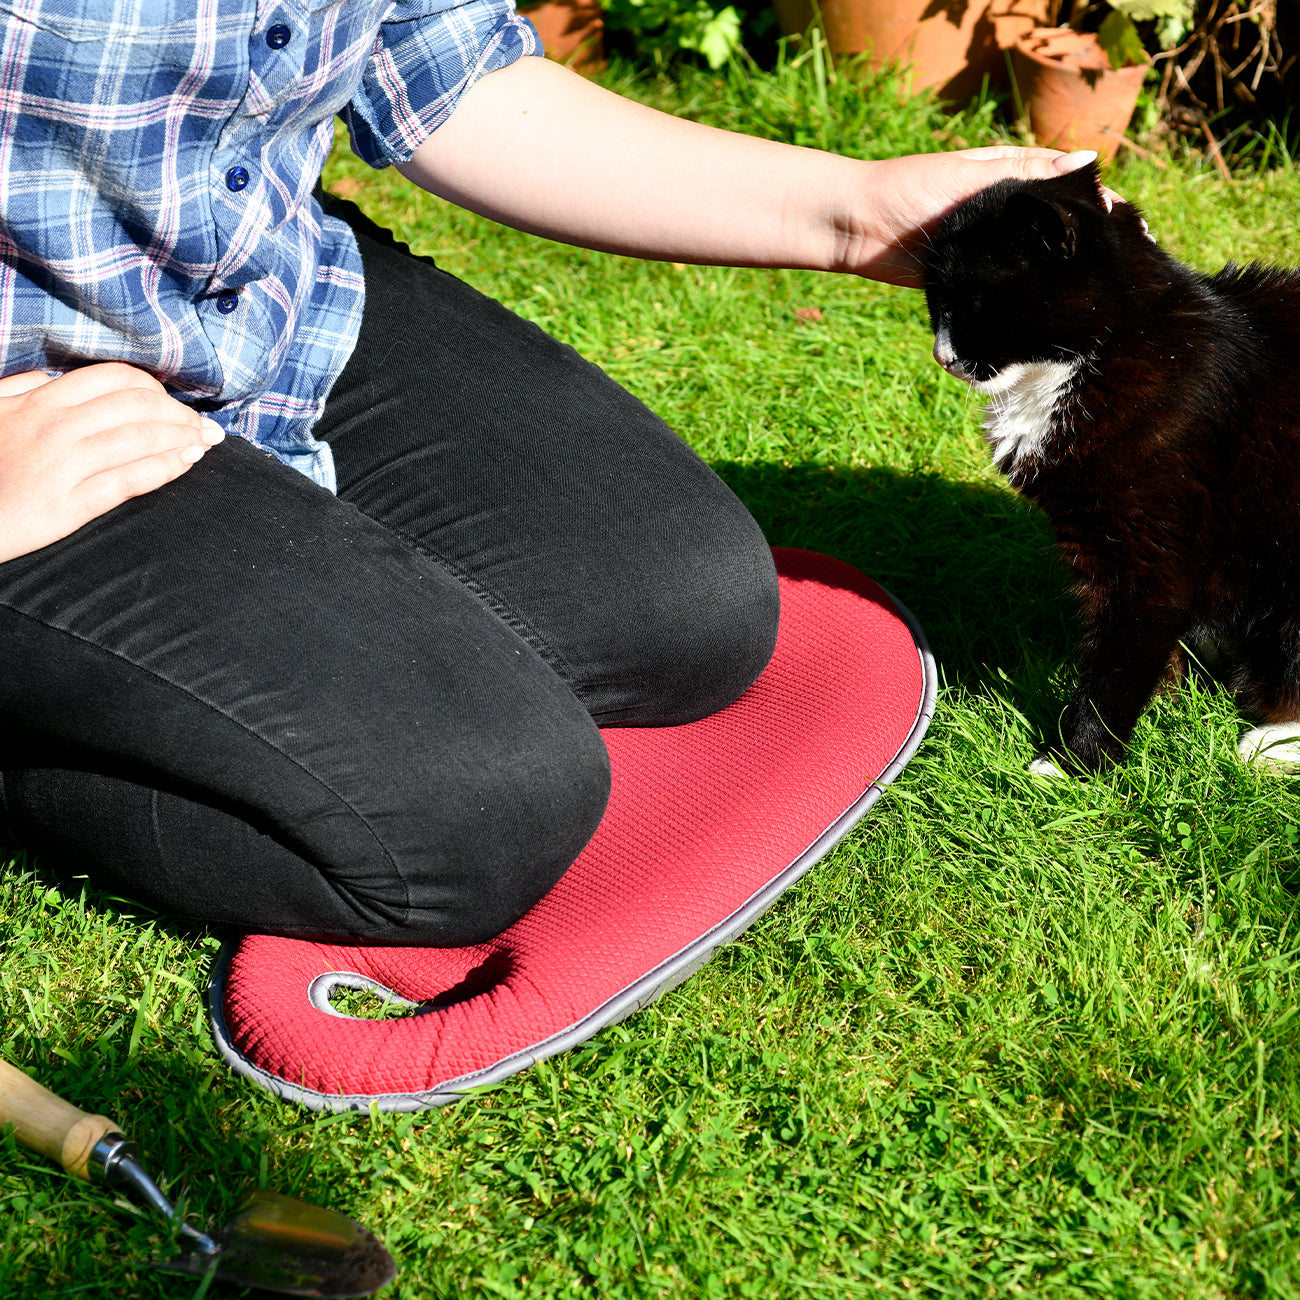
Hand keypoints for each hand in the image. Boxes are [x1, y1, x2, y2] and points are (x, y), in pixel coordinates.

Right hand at [0, 363, 224, 563]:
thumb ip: (20, 389)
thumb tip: (49, 377)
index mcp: (38, 401)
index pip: (114, 378)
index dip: (154, 388)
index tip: (173, 403)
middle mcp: (53, 428)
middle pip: (137, 406)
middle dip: (180, 414)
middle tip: (203, 425)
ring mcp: (62, 466)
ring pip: (140, 439)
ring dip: (183, 437)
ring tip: (205, 442)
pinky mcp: (67, 506)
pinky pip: (129, 480)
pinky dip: (166, 468)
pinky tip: (187, 463)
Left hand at [848, 147, 1126, 286]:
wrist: (858, 227)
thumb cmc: (910, 188)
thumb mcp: (971, 176)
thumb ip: (1026, 176)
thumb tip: (1086, 165)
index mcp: (1010, 177)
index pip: (1065, 187)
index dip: (1098, 205)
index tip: (1128, 224)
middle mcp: (1004, 213)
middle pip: (1054, 228)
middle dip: (1086, 245)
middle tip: (1123, 265)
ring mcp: (988, 248)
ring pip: (1032, 261)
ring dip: (1058, 274)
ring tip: (1096, 290)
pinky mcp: (969, 279)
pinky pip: (1003, 288)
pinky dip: (1023, 296)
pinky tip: (1048, 309)